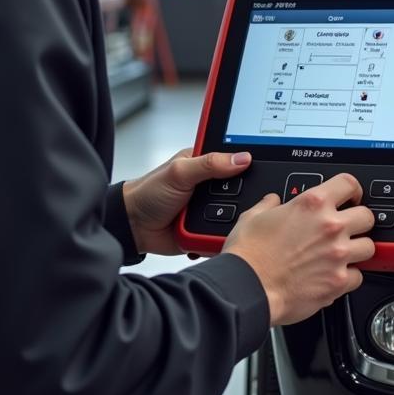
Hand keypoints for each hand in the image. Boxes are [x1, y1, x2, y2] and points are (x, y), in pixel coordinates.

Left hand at [122, 149, 252, 255]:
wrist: (133, 227)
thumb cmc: (148, 193)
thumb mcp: (179, 172)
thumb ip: (210, 164)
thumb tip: (242, 159)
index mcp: (205, 163)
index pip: (234, 161)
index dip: (247, 165)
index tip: (260, 170)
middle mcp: (210, 185)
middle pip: (240, 190)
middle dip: (242, 198)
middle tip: (238, 201)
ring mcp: (210, 208)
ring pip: (236, 214)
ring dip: (233, 220)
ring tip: (227, 221)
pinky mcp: (207, 229)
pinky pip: (225, 233)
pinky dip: (222, 236)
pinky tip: (220, 234)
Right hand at [222, 173, 374, 325]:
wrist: (247, 287)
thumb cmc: (248, 255)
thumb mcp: (253, 217)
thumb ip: (268, 205)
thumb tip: (272, 201)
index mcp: (311, 204)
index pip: (348, 183)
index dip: (352, 189)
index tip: (350, 196)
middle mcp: (330, 226)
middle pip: (367, 216)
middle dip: (358, 221)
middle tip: (347, 228)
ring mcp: (338, 255)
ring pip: (369, 247)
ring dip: (358, 250)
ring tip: (343, 253)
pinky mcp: (338, 282)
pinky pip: (358, 277)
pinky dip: (349, 277)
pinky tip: (334, 275)